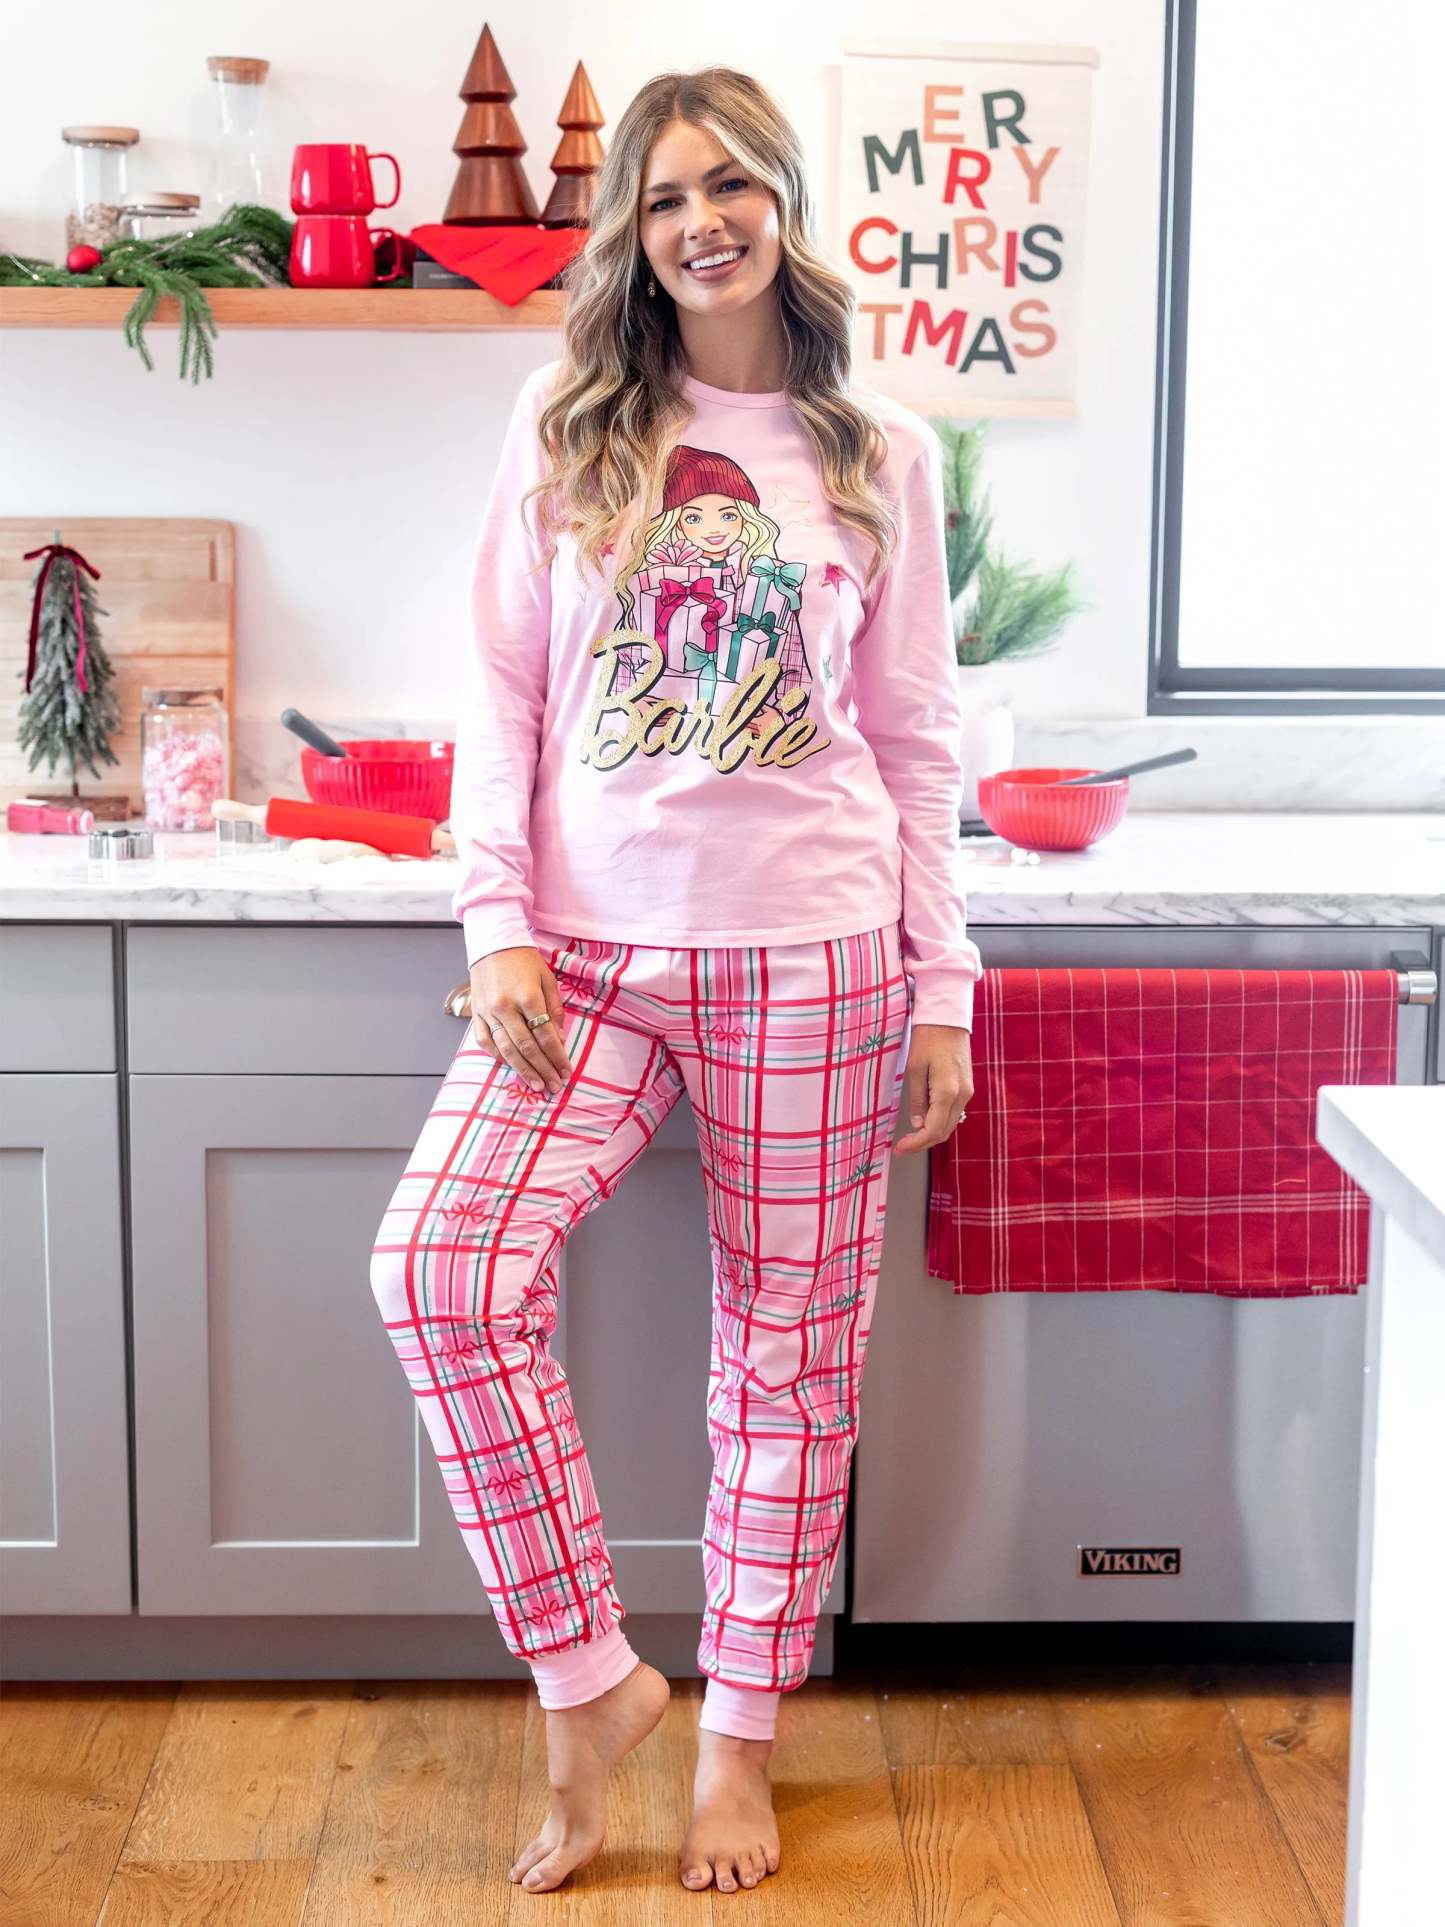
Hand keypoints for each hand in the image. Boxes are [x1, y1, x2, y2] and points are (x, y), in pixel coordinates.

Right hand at [468, 947, 573, 1094]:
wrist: (492, 943)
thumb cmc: (524, 960)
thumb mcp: (547, 979)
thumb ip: (555, 1009)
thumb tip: (560, 1039)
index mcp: (528, 997)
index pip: (545, 1035)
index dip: (557, 1057)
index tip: (566, 1072)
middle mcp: (506, 1007)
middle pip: (527, 1047)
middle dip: (543, 1069)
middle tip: (554, 1086)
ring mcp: (488, 1012)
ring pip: (506, 1049)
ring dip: (522, 1070)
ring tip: (536, 1085)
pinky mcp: (475, 1013)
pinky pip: (485, 1041)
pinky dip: (497, 1056)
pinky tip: (511, 1066)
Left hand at [893, 1023, 973, 1154]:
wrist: (947, 1018)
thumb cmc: (928, 1038)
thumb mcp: (914, 1069)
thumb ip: (917, 1099)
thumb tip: (917, 1124)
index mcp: (947, 1091)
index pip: (933, 1129)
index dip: (916, 1144)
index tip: (899, 1149)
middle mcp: (962, 1095)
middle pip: (944, 1131)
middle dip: (923, 1142)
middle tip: (902, 1146)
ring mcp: (968, 1091)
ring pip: (951, 1123)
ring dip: (931, 1133)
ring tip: (910, 1136)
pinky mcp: (967, 1086)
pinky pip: (954, 1112)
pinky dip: (940, 1121)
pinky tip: (924, 1120)